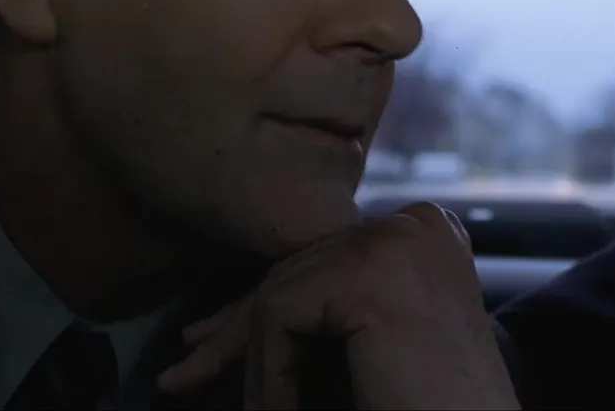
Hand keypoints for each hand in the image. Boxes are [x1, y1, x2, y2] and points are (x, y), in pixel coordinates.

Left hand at [156, 202, 518, 409]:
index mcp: (428, 230)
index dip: (268, 301)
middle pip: (301, 267)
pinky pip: (280, 315)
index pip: (327, 257)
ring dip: (251, 360)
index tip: (211, 340)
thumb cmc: (427, 402)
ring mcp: (397, 241)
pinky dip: (269, 374)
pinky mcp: (371, 274)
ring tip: (233, 403)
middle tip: (185, 369)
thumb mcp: (373, 338)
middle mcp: (418, 222)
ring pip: (282, 289)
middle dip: (239, 326)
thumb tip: (239, 308)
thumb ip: (331, 307)